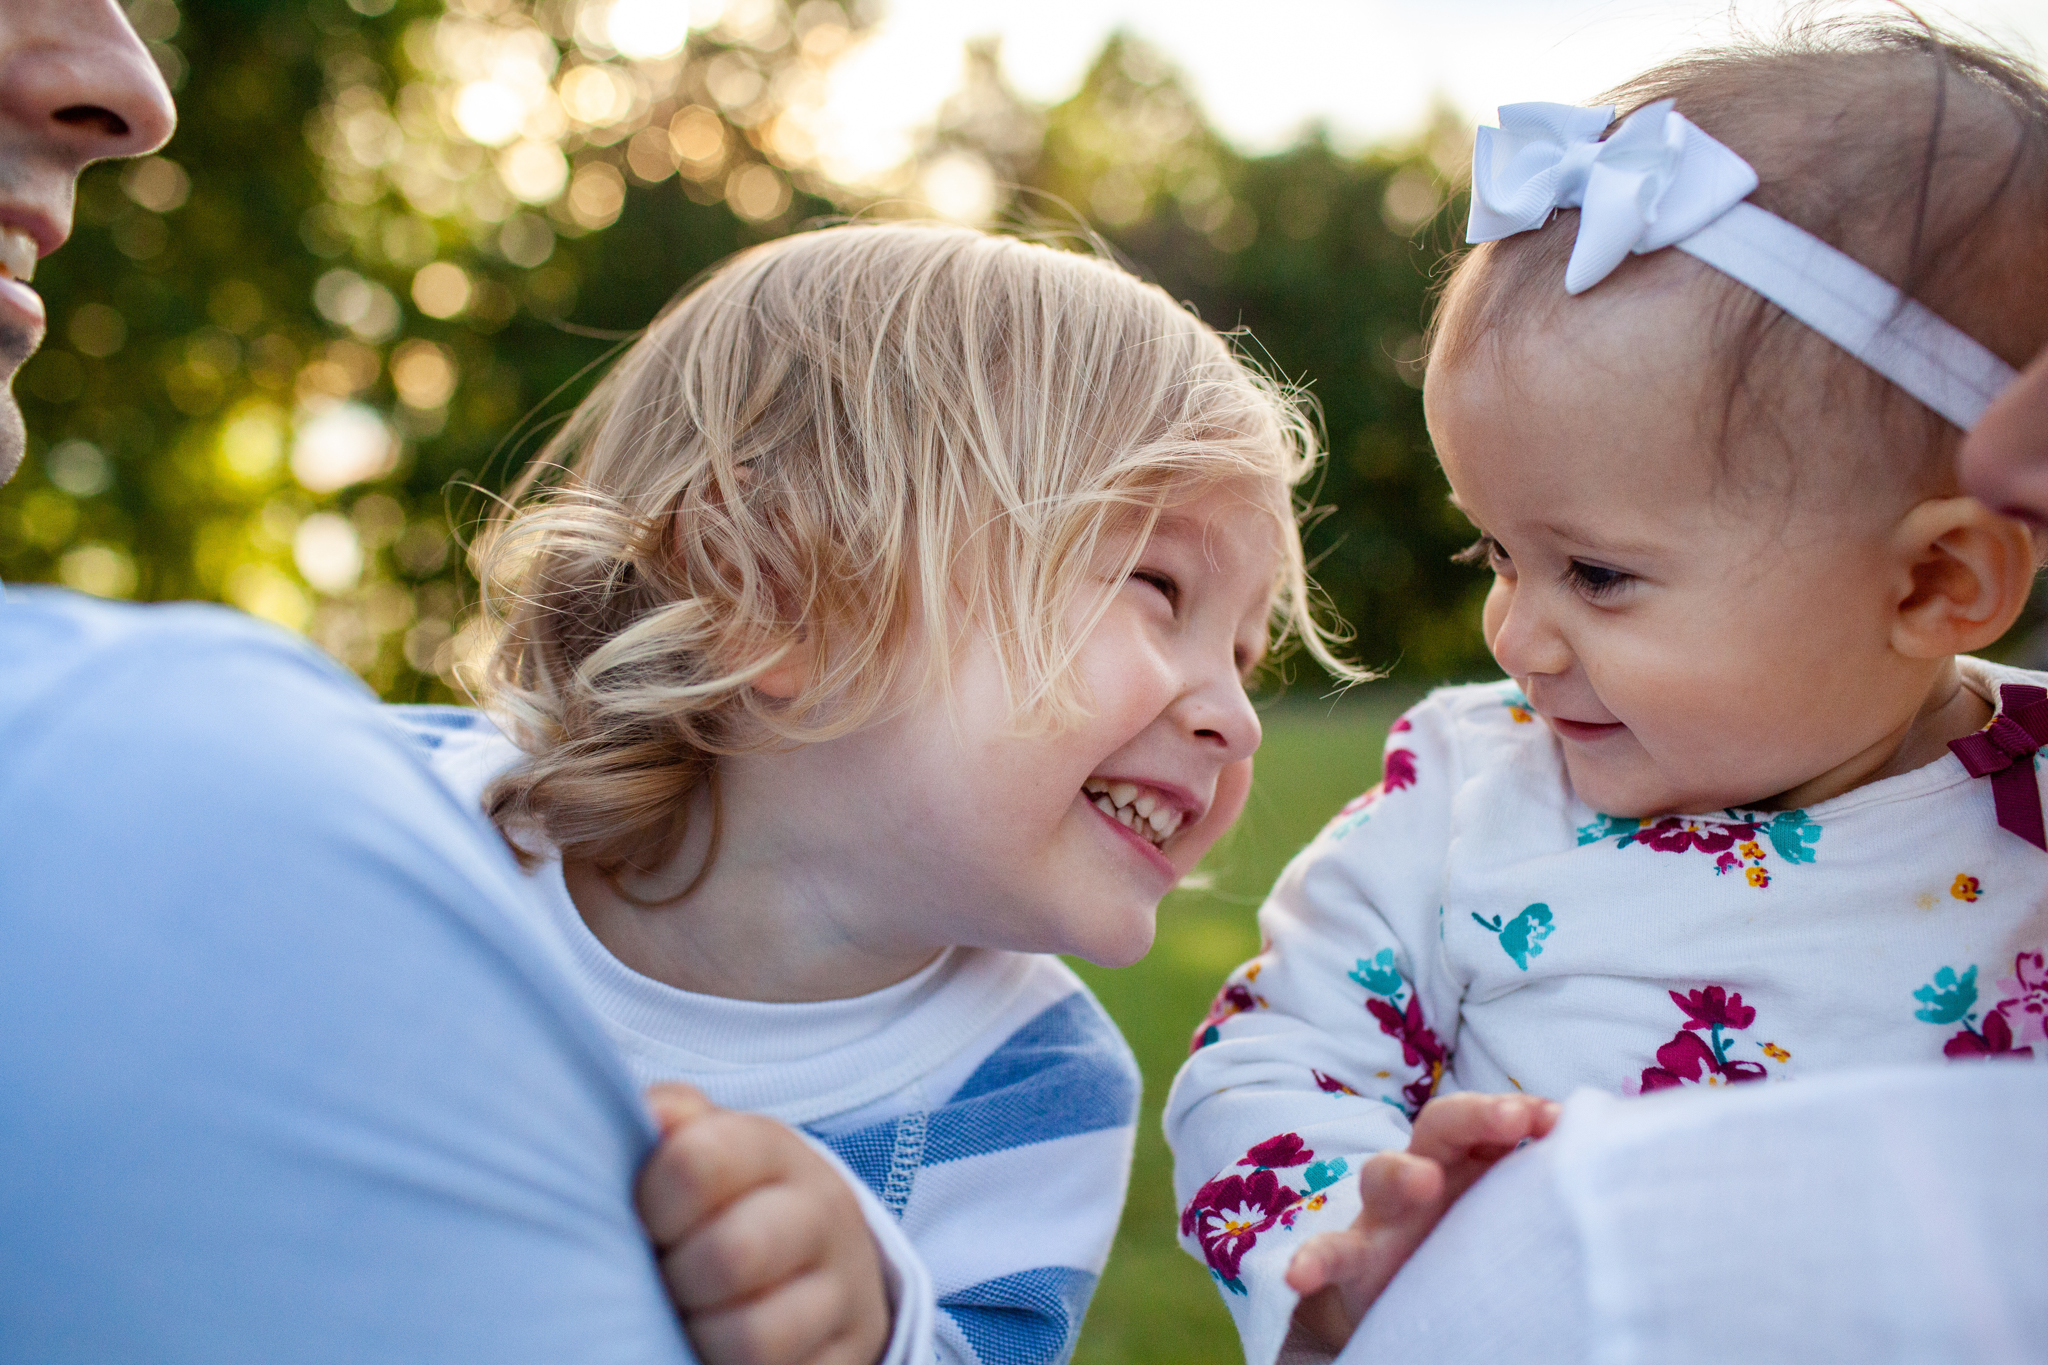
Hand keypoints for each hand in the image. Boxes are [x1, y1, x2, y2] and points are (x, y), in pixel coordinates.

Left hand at [637, 1084, 891, 1364]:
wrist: (823, 1259)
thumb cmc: (729, 1202)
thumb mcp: (704, 1146)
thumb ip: (671, 1124)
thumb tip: (651, 1114)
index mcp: (771, 1150)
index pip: (696, 1163)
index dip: (652, 1203)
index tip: (646, 1222)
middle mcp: (821, 1214)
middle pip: (732, 1255)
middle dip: (678, 1280)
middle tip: (668, 1281)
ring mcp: (843, 1292)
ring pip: (755, 1339)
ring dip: (703, 1339)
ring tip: (692, 1322)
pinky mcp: (849, 1355)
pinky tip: (722, 1352)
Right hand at [1285, 1092, 1559, 1350]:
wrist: (1398, 1297)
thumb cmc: (1466, 1242)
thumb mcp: (1500, 1207)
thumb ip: (1539, 1183)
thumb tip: (1613, 1157)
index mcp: (1461, 1160)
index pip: (1483, 1118)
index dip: (1514, 1110)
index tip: (1556, 1116)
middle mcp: (1420, 1176)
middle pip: (1437, 1128)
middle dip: (1474, 1117)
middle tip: (1513, 1120)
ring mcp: (1381, 1217)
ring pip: (1381, 1177)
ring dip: (1400, 1173)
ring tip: (1422, 1180)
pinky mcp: (1351, 1262)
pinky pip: (1328, 1255)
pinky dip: (1312, 1261)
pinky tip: (1299, 1275)